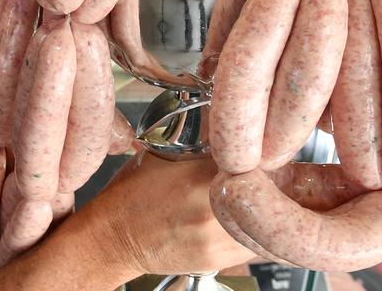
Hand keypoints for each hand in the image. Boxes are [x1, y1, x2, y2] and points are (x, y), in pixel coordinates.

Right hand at [83, 151, 254, 275]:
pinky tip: (240, 219)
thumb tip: (227, 123)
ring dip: (264, 205)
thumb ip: (199, 140)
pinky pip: (256, 243)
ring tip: (252, 195)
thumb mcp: (159, 152)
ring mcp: (218, 238)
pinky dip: (254, 228)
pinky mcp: (220, 259)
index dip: (264, 151)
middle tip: (264, 170)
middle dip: (268, 177)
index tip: (264, 149)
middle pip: (267, 188)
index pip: (256, 158)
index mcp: (199, 176)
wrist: (113, 237)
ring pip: (265, 218)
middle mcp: (212, 209)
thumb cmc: (130, 195)